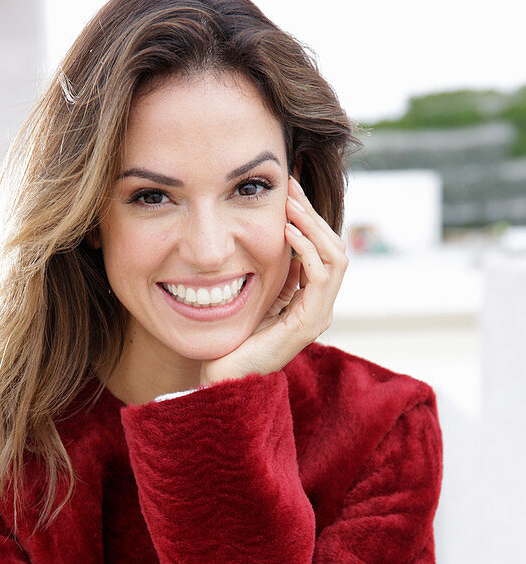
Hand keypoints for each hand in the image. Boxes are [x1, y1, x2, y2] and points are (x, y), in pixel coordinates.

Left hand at [199, 175, 348, 386]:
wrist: (226, 374)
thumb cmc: (237, 338)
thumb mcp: (262, 295)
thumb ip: (280, 273)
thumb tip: (287, 237)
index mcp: (311, 299)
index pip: (325, 250)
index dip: (311, 219)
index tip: (290, 192)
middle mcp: (321, 306)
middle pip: (336, 248)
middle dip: (315, 215)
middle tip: (292, 189)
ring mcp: (319, 315)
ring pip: (336, 258)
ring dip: (313, 226)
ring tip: (291, 205)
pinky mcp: (309, 323)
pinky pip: (321, 276)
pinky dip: (307, 249)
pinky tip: (288, 232)